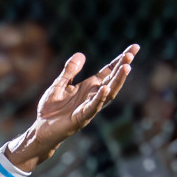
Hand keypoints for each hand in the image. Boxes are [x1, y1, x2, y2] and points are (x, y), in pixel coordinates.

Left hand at [5, 45, 138, 171]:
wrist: (42, 129)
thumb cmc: (51, 109)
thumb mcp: (59, 85)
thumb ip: (69, 71)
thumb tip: (81, 54)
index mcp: (89, 87)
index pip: (108, 71)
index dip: (120, 60)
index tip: (134, 48)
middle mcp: (93, 96)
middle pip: (112, 80)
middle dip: (122, 67)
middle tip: (131, 54)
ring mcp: (89, 106)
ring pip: (108, 93)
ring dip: (117, 81)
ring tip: (126, 67)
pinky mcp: (82, 117)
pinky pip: (93, 107)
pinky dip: (99, 98)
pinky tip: (105, 88)